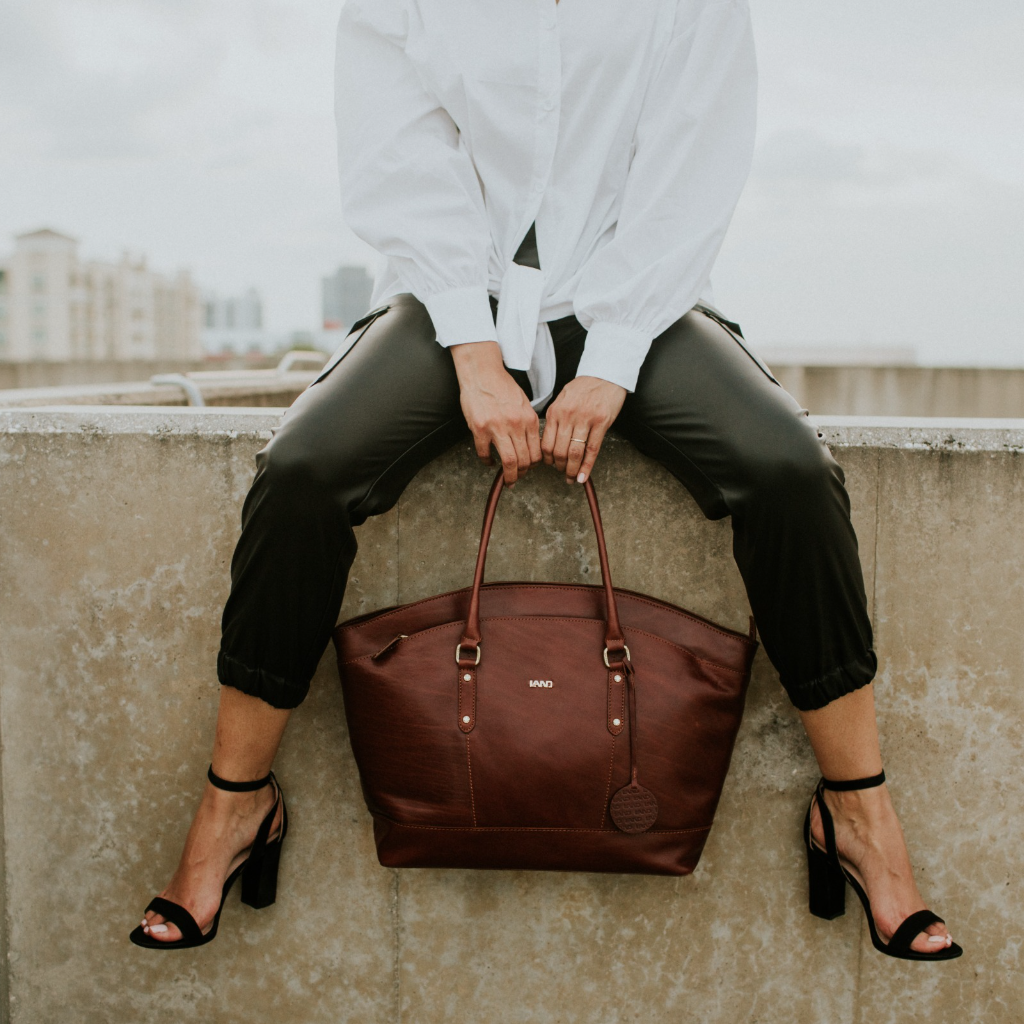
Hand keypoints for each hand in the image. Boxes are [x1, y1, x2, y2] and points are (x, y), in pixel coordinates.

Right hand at [451, 341, 540, 486]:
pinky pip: (485, 453)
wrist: (483, 372)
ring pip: (509, 461)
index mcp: (529, 419)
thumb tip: (529, 444)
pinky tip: (489, 462)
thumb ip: (527, 423)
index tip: (528, 468)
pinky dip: (487, 462)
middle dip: (521, 474)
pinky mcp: (480, 428)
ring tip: (506, 479)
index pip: (537, 452)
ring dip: (509, 475)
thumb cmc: (502, 387)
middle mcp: (516, 424)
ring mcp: (498, 427)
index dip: (533, 465)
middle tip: (517, 477)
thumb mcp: (523, 404)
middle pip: (524, 460)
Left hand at [541, 375, 626, 483]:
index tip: (550, 465)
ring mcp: (585, 419)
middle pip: (559, 450)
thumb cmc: (584, 388)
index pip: (546, 442)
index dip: (547, 459)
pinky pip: (592, 450)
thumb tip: (550, 441)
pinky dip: (586, 467)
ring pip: (574, 452)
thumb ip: (556, 418)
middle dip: (559, 467)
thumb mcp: (563, 399)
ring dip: (571, 469)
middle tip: (562, 473)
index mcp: (556, 411)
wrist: (605, 373)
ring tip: (571, 477)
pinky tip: (582, 477)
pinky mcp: (601, 422)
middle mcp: (568, 416)